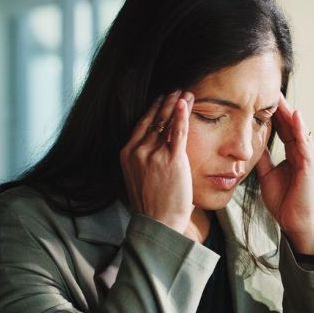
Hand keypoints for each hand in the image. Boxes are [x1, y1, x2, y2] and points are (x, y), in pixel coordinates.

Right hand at [120, 90, 195, 236]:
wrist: (158, 222)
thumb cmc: (152, 204)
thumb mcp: (140, 177)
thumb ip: (144, 160)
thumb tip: (156, 149)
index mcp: (127, 154)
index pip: (140, 125)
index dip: (152, 110)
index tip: (160, 100)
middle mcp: (137, 151)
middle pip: (153, 120)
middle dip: (165, 103)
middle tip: (175, 90)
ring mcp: (153, 155)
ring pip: (166, 123)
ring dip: (176, 105)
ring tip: (184, 92)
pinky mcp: (171, 160)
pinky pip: (177, 132)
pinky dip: (182, 115)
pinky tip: (186, 102)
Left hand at [256, 96, 313, 254]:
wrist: (296, 223)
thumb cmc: (285, 202)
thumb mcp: (268, 175)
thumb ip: (264, 159)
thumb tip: (253, 144)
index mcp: (295, 154)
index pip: (284, 128)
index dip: (273, 113)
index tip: (261, 98)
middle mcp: (305, 152)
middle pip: (292, 124)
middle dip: (281, 107)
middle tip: (269, 88)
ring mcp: (311, 157)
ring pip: (299, 129)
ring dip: (289, 112)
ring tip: (279, 95)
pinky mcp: (312, 165)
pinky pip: (305, 142)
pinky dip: (300, 128)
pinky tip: (294, 115)